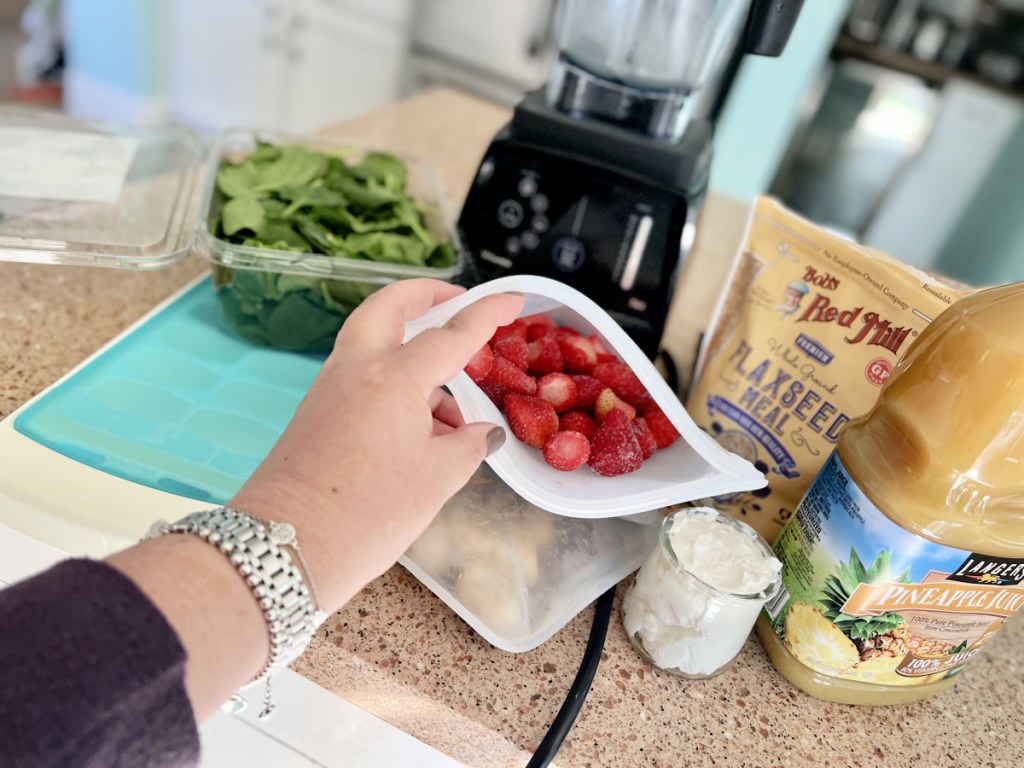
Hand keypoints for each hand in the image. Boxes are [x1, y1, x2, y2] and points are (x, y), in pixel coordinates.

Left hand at [228, 279, 523, 611]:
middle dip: (426, 295)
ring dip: (413, 355)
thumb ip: (469, 445)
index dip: (487, 313)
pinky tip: (421, 433)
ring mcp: (331, 388)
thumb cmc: (366, 514)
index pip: (452, 333)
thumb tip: (482, 433)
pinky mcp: (318, 412)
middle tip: (457, 301)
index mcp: (393, 377)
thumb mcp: (438, 479)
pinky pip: (364, 379)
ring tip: (452, 412)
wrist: (289, 546)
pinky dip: (395, 387)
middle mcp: (357, 369)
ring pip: (376, 345)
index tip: (513, 299)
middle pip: (391, 307)